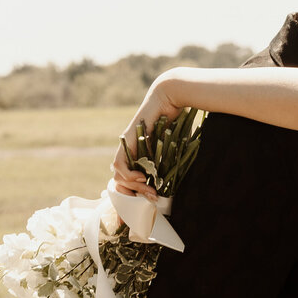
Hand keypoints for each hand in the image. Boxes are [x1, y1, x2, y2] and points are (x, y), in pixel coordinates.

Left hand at [111, 76, 181, 196]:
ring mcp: (126, 145)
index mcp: (140, 154)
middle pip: (123, 180)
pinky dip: (128, 175)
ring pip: (119, 175)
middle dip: (136, 193)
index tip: (152, 197)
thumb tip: (174, 183)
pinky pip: (119, 164)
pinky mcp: (126, 140)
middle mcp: (130, 150)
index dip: (138, 191)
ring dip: (134, 187)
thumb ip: (169, 162)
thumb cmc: (177, 120)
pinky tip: (141, 178)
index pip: (131, 178)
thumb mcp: (173, 148)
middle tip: (152, 197)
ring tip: (149, 190)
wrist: (169, 99)